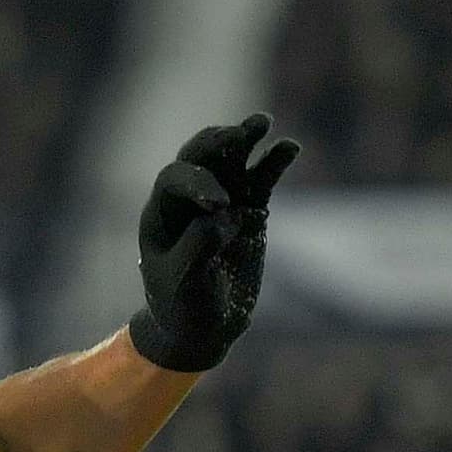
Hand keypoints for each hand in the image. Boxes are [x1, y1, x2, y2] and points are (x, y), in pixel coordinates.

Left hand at [124, 115, 299, 373]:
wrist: (201, 328)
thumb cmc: (182, 306)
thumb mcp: (183, 283)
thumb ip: (199, 247)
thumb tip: (227, 215)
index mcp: (161, 214)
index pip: (175, 180)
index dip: (197, 183)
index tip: (220, 205)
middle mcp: (188, 200)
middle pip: (199, 157)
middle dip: (217, 144)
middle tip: (238, 135)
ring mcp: (221, 201)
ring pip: (231, 161)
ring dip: (245, 139)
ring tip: (263, 122)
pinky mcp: (248, 210)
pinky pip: (261, 179)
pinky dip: (273, 162)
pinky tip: (290, 148)